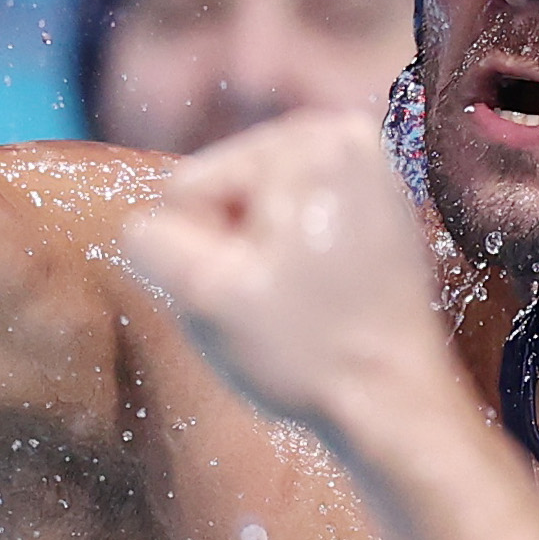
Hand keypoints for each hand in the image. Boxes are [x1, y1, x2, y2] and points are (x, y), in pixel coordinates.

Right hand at [123, 111, 456, 434]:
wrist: (392, 403)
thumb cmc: (307, 354)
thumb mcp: (204, 298)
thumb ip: (149, 242)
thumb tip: (146, 226)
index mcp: (311, 142)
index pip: (188, 188)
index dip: (202, 251)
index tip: (255, 291)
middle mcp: (348, 136)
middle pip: (225, 189)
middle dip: (233, 247)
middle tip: (277, 299)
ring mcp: (367, 168)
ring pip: (253, 209)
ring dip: (259, 255)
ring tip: (299, 300)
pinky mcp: (375, 204)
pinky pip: (291, 220)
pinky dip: (291, 257)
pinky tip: (317, 295)